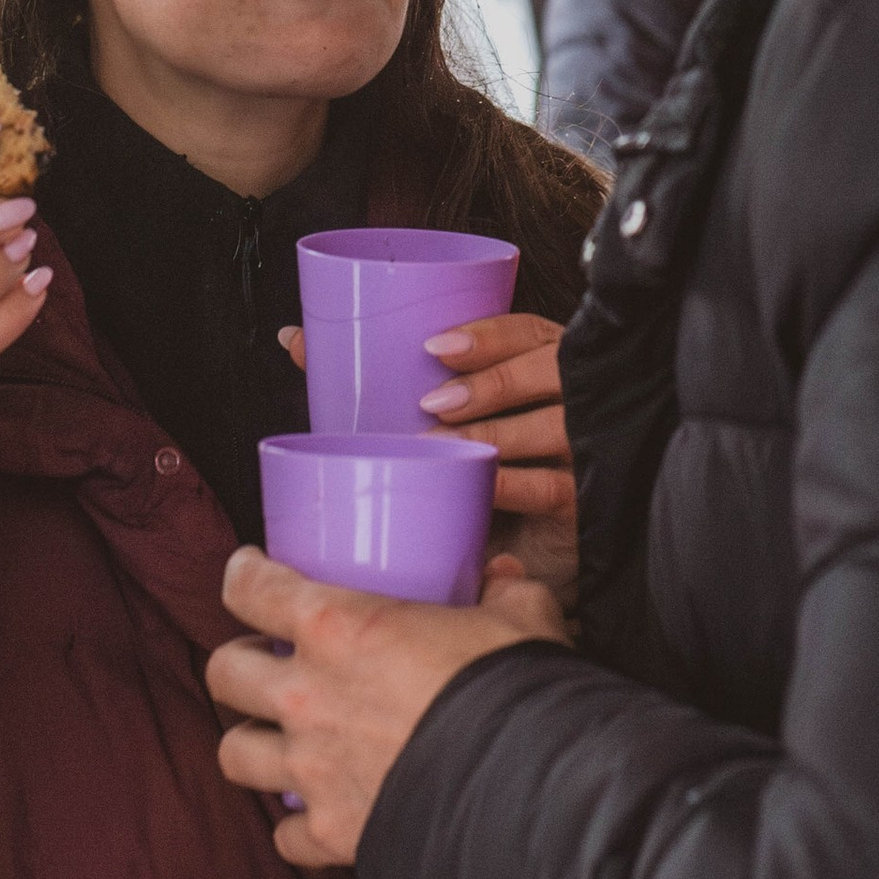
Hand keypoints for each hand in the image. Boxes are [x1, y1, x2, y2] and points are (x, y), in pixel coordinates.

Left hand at [207, 546, 566, 864]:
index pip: (252, 587)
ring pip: (234, 754)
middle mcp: (306, 695)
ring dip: (253, 742)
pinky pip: (285, 834)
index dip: (243, 573)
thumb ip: (505, 593)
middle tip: (267, 660)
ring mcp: (310, 769)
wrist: (525, 792)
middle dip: (237, 663)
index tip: (249, 570)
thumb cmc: (514, 692)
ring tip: (279, 737)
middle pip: (224, 672)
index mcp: (337, 626)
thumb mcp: (519, 619)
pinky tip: (319, 811)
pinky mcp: (329, 831)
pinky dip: (297, 824)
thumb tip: (506, 581)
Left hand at [276, 309, 578, 601]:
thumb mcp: (434, 413)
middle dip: (489, 383)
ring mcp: (582, 448)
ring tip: (440, 442)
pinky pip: (550, 486)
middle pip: (545, 371)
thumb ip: (381, 377)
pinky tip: (480, 483)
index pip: (527, 332)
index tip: (435, 346)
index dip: (488, 334)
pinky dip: (511, 483)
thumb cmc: (466, 460)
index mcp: (541, 362)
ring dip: (493, 432)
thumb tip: (296, 340)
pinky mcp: (580, 500)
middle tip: (430, 402)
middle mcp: (573, 397)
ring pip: (551, 426)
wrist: (516, 546)